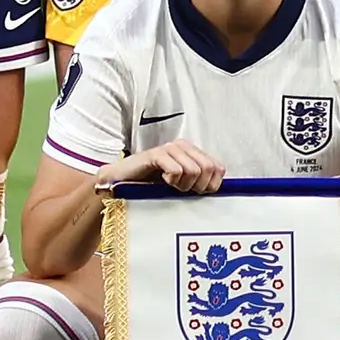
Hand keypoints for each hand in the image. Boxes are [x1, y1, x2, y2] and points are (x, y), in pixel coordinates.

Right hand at [108, 141, 225, 193]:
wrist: (121, 184)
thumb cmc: (151, 187)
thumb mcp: (180, 185)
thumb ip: (199, 183)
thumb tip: (218, 191)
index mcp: (192, 152)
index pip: (218, 168)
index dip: (211, 186)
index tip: (195, 193)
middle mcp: (183, 146)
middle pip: (207, 169)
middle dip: (198, 186)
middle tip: (181, 190)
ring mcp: (169, 148)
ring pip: (193, 170)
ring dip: (182, 186)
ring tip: (169, 185)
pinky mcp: (155, 154)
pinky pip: (176, 170)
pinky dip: (171, 181)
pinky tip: (161, 180)